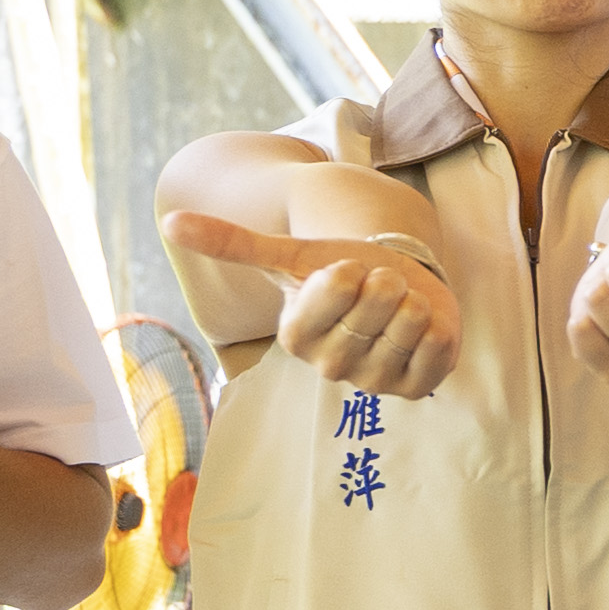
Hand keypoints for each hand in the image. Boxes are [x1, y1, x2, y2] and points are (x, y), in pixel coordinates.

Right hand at [166, 204, 459, 397]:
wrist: (390, 289)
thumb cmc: (338, 271)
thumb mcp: (289, 254)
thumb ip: (232, 243)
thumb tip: (169, 222)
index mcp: (296, 337)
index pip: (329, 294)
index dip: (345, 275)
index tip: (347, 267)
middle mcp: (332, 367)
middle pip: (373, 306)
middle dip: (385, 280)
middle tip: (379, 281)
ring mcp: (374, 381)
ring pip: (407, 327)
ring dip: (413, 302)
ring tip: (400, 301)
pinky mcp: (416, 387)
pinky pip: (438, 351)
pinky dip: (439, 326)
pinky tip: (423, 323)